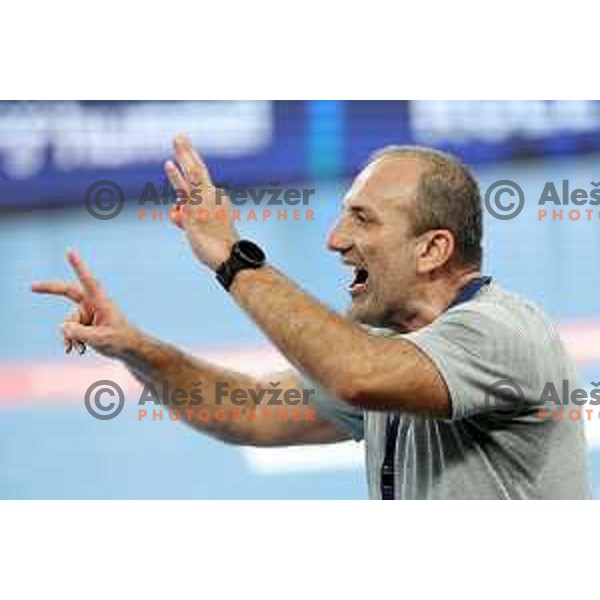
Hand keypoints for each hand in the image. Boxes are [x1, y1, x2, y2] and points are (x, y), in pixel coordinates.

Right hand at [31, 250, 140, 358]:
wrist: (128, 349)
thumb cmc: (120, 340)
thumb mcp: (100, 339)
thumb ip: (80, 333)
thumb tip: (61, 327)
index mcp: (101, 301)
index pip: (88, 280)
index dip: (78, 266)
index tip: (69, 251)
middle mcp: (92, 303)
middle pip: (67, 291)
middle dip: (49, 289)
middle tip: (31, 287)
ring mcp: (87, 313)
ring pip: (67, 322)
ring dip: (69, 336)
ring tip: (78, 348)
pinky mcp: (84, 322)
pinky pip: (69, 330)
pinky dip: (70, 340)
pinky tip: (75, 350)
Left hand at [164, 133, 237, 270]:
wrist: (229, 258)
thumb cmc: (218, 248)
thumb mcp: (203, 228)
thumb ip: (189, 217)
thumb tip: (177, 214)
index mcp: (217, 199)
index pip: (201, 180)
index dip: (189, 165)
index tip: (181, 152)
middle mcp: (213, 196)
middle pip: (198, 169)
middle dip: (188, 151)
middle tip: (180, 135)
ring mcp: (204, 202)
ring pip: (194, 173)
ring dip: (184, 154)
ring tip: (178, 138)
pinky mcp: (196, 210)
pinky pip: (184, 190)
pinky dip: (176, 176)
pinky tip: (169, 163)